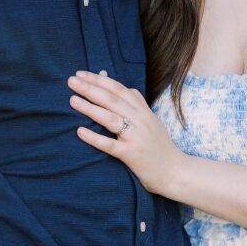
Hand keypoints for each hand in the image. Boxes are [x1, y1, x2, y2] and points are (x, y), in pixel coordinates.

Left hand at [68, 71, 184, 195]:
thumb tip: (125, 89)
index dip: (99, 80)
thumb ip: (138, 105)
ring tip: (72, 100)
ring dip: (90, 108)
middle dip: (90, 88)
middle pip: (112, 99)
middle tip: (71, 80)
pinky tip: (79, 131)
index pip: (118, 89)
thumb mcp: (152, 120)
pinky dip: (94, 137)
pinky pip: (110, 145)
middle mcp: (140, 120)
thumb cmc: (159, 146)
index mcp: (142, 111)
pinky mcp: (132, 154)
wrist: (176, 171)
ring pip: (110, 118)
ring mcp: (136, 137)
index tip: (81, 73)